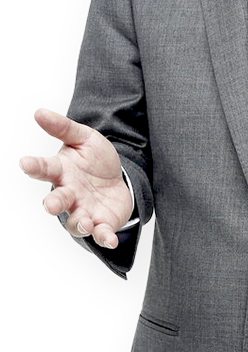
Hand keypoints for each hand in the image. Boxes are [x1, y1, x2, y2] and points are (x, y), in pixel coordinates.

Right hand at [18, 106, 133, 248]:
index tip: (23, 162)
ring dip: (79, 223)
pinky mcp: (101, 224)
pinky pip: (101, 234)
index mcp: (61, 171)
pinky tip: (110, 240)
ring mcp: (83, 211)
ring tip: (85, 222)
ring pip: (75, 222)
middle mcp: (69, 194)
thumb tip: (38, 111)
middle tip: (49, 206)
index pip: (44, 167)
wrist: (118, 178)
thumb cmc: (94, 159)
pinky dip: (104, 238)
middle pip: (57, 200)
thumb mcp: (83, 138)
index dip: (33, 166)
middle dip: (52, 204)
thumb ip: (62, 127)